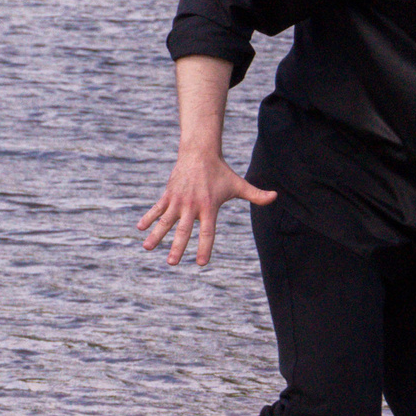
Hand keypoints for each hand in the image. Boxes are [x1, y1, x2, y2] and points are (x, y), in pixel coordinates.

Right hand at [136, 150, 275, 266]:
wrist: (200, 151)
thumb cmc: (220, 171)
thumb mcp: (238, 184)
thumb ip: (256, 195)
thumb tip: (275, 197)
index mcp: (209, 207)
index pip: (207, 232)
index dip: (204, 248)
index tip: (201, 263)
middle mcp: (192, 206)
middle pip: (183, 230)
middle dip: (176, 247)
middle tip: (171, 263)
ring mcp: (178, 200)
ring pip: (165, 221)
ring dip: (156, 235)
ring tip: (147, 248)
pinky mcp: (169, 194)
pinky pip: (157, 208)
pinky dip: (148, 218)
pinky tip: (140, 228)